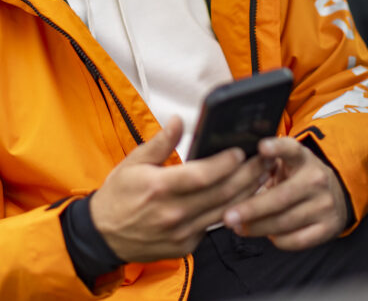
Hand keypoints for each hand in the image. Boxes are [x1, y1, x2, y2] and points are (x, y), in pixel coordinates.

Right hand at [89, 116, 266, 261]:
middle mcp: (173, 213)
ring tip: (262, 175)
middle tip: (263, 159)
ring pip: (224, 211)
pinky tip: (241, 197)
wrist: (103, 235)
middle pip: (221, 193)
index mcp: (159, 188)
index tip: (240, 151)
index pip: (202, 175)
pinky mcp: (186, 246)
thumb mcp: (133, 162)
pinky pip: (213, 227)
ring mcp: (181, 233)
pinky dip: (230, 211)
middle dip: (247, 175)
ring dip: (247, 193)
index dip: (225, 163)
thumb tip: (178, 120)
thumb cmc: (118, 196)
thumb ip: (160, 142)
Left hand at [222, 137, 348, 249]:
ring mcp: (324, 205)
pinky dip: (276, 240)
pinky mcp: (328, 228)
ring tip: (238, 227)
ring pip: (285, 221)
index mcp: (302, 158)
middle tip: (228, 216)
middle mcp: (316, 179)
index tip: (261, 147)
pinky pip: (296, 240)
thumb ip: (263, 165)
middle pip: (281, 197)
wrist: (335, 197)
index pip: (291, 149)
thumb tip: (227, 175)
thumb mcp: (285, 164)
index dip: (277, 148)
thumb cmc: (297, 179)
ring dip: (258, 227)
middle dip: (251, 209)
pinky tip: (265, 234)